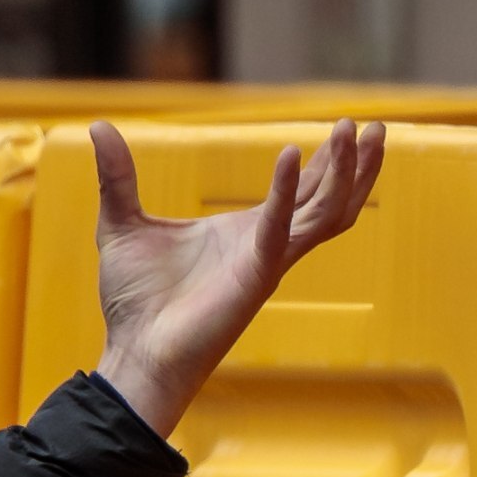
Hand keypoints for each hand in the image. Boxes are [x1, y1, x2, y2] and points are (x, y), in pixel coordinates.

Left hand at [91, 118, 384, 433]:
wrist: (134, 350)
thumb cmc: (135, 301)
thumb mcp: (122, 223)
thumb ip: (118, 175)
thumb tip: (98, 127)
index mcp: (248, 232)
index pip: (303, 191)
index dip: (327, 162)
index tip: (345, 130)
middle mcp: (269, 245)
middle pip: (329, 199)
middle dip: (356, 163)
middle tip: (378, 126)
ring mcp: (267, 261)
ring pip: (324, 212)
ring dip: (346, 174)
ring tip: (358, 135)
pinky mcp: (255, 275)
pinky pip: (280, 228)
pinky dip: (286, 191)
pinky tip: (290, 155)